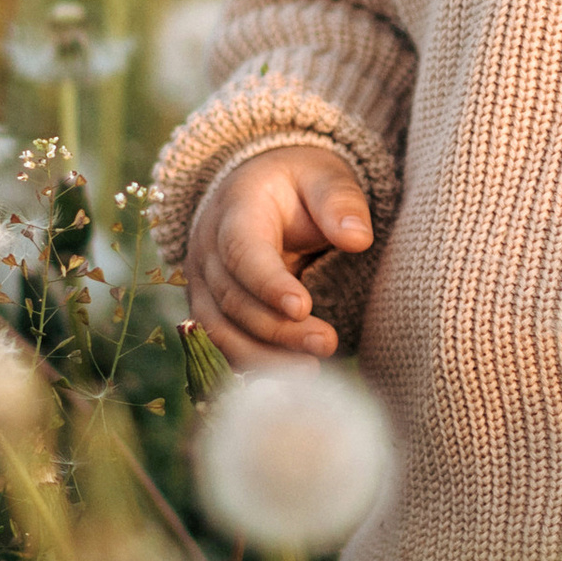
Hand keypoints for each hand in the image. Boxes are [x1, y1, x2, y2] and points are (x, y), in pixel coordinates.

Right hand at [183, 145, 372, 363]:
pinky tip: (283, 384)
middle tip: (327, 343)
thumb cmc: (298, 184)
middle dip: (277, 329)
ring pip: (219, 330)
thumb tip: (358, 239)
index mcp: (235, 210)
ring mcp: (202, 283)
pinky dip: (247, 367)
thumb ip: (340, 201)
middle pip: (233, 299)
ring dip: (261, 358)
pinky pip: (219, 345)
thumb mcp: (324, 176)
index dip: (268, 283)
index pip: (242, 251)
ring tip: (309, 373)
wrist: (258, 191)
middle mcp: (207, 250)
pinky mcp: (209, 310)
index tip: (303, 306)